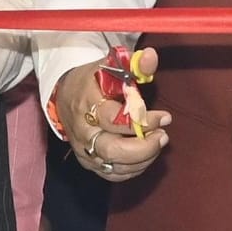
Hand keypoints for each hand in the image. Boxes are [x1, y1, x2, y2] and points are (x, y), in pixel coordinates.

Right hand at [52, 50, 169, 181]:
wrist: (66, 96)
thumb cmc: (92, 81)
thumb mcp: (111, 67)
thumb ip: (134, 64)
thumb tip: (151, 56)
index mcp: (88, 104)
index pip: (116, 119)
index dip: (144, 121)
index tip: (165, 117)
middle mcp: (84, 131)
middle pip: (113, 150)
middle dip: (144, 148)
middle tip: (163, 136)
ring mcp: (84, 150)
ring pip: (115, 166)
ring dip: (143, 159)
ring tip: (158, 142)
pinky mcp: (88, 163)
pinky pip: (113, 174)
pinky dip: (134, 169)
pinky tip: (146, 155)